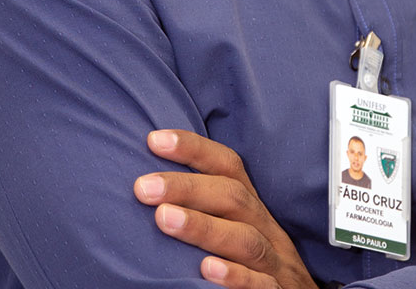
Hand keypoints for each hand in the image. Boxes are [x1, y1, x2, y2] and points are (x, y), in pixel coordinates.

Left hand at [134, 130, 316, 288]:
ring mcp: (272, 261)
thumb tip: (152, 187)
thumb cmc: (255, 260)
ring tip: (163, 218)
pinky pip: (261, 284)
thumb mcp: (236, 226)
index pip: (227, 166)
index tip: (154, 140)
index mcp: (250, 206)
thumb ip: (206, 206)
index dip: (194, 149)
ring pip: (244, 239)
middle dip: (186, 187)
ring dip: (203, 226)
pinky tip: (207, 270)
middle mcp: (263, 226)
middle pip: (231, 197)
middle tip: (143, 187)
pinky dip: (236, 276)